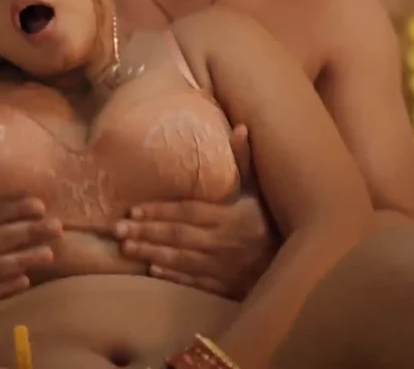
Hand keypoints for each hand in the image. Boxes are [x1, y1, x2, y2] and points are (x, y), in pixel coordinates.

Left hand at [115, 124, 277, 297]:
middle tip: (117, 229)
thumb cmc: (273, 220)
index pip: (188, 212)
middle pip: (178, 236)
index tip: (133, 209)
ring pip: (181, 259)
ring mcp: (222, 266)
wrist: (296, 262)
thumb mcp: (261, 189)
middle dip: (146, 232)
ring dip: (152, 253)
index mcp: (230, 216)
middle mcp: (222, 241)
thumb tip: (240, 127)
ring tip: (125, 248)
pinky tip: (152, 270)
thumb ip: (246, 161)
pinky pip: (194, 280)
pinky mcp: (225, 285)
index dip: (160, 211)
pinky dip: (173, 275)